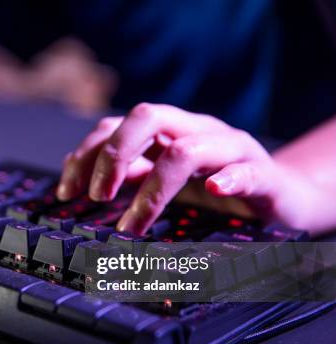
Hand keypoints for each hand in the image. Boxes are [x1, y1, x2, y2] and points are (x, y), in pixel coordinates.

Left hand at [57, 103, 321, 234]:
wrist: (279, 198)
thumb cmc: (213, 191)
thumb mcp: (163, 181)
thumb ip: (129, 174)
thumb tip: (78, 179)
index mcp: (167, 133)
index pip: (116, 126)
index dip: (86, 154)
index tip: (66, 192)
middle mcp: (195, 131)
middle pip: (147, 118)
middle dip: (114, 155)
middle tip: (98, 198)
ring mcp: (230, 149)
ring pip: (187, 150)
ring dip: (154, 189)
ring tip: (133, 224)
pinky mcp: (264, 175)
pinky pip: (247, 171)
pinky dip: (229, 178)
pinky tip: (214, 189)